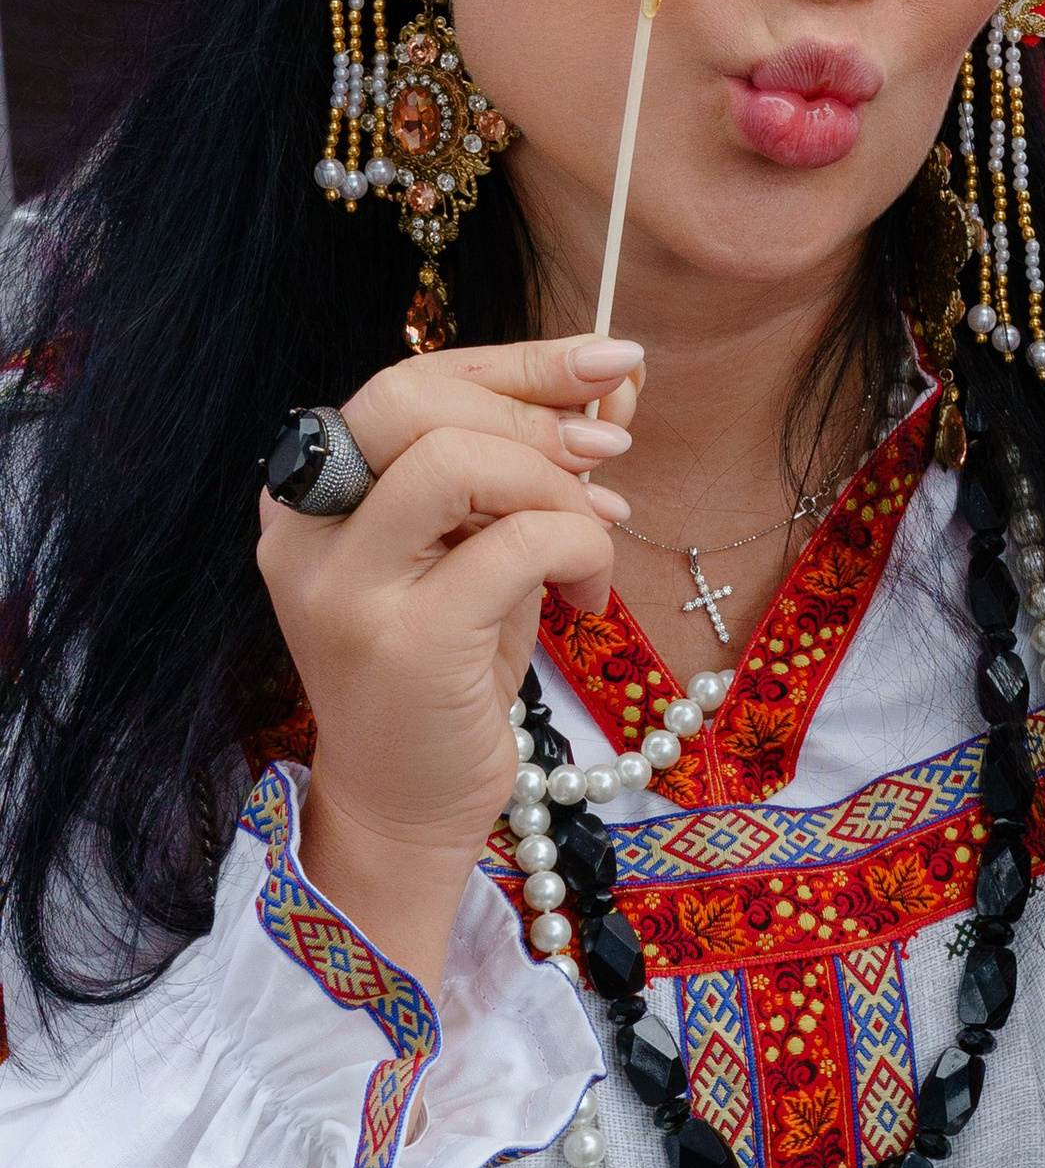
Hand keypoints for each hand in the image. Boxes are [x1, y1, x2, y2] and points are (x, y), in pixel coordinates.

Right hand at [257, 336, 642, 992]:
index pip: (406, 383)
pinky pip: (513, 544)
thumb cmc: (448, 672)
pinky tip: (588, 600)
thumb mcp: (486, 549)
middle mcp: (306, 531)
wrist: (407, 807)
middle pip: (413, 399)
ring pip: (456, 459)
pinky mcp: (401, 643)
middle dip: (532, 407)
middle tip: (612, 449)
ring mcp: (344, 588)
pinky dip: (577, 550)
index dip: (516, 361)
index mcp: (312, 494)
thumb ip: (531, 464)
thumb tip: (615, 376)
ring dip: (555, 484)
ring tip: (597, 535)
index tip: (609, 361)